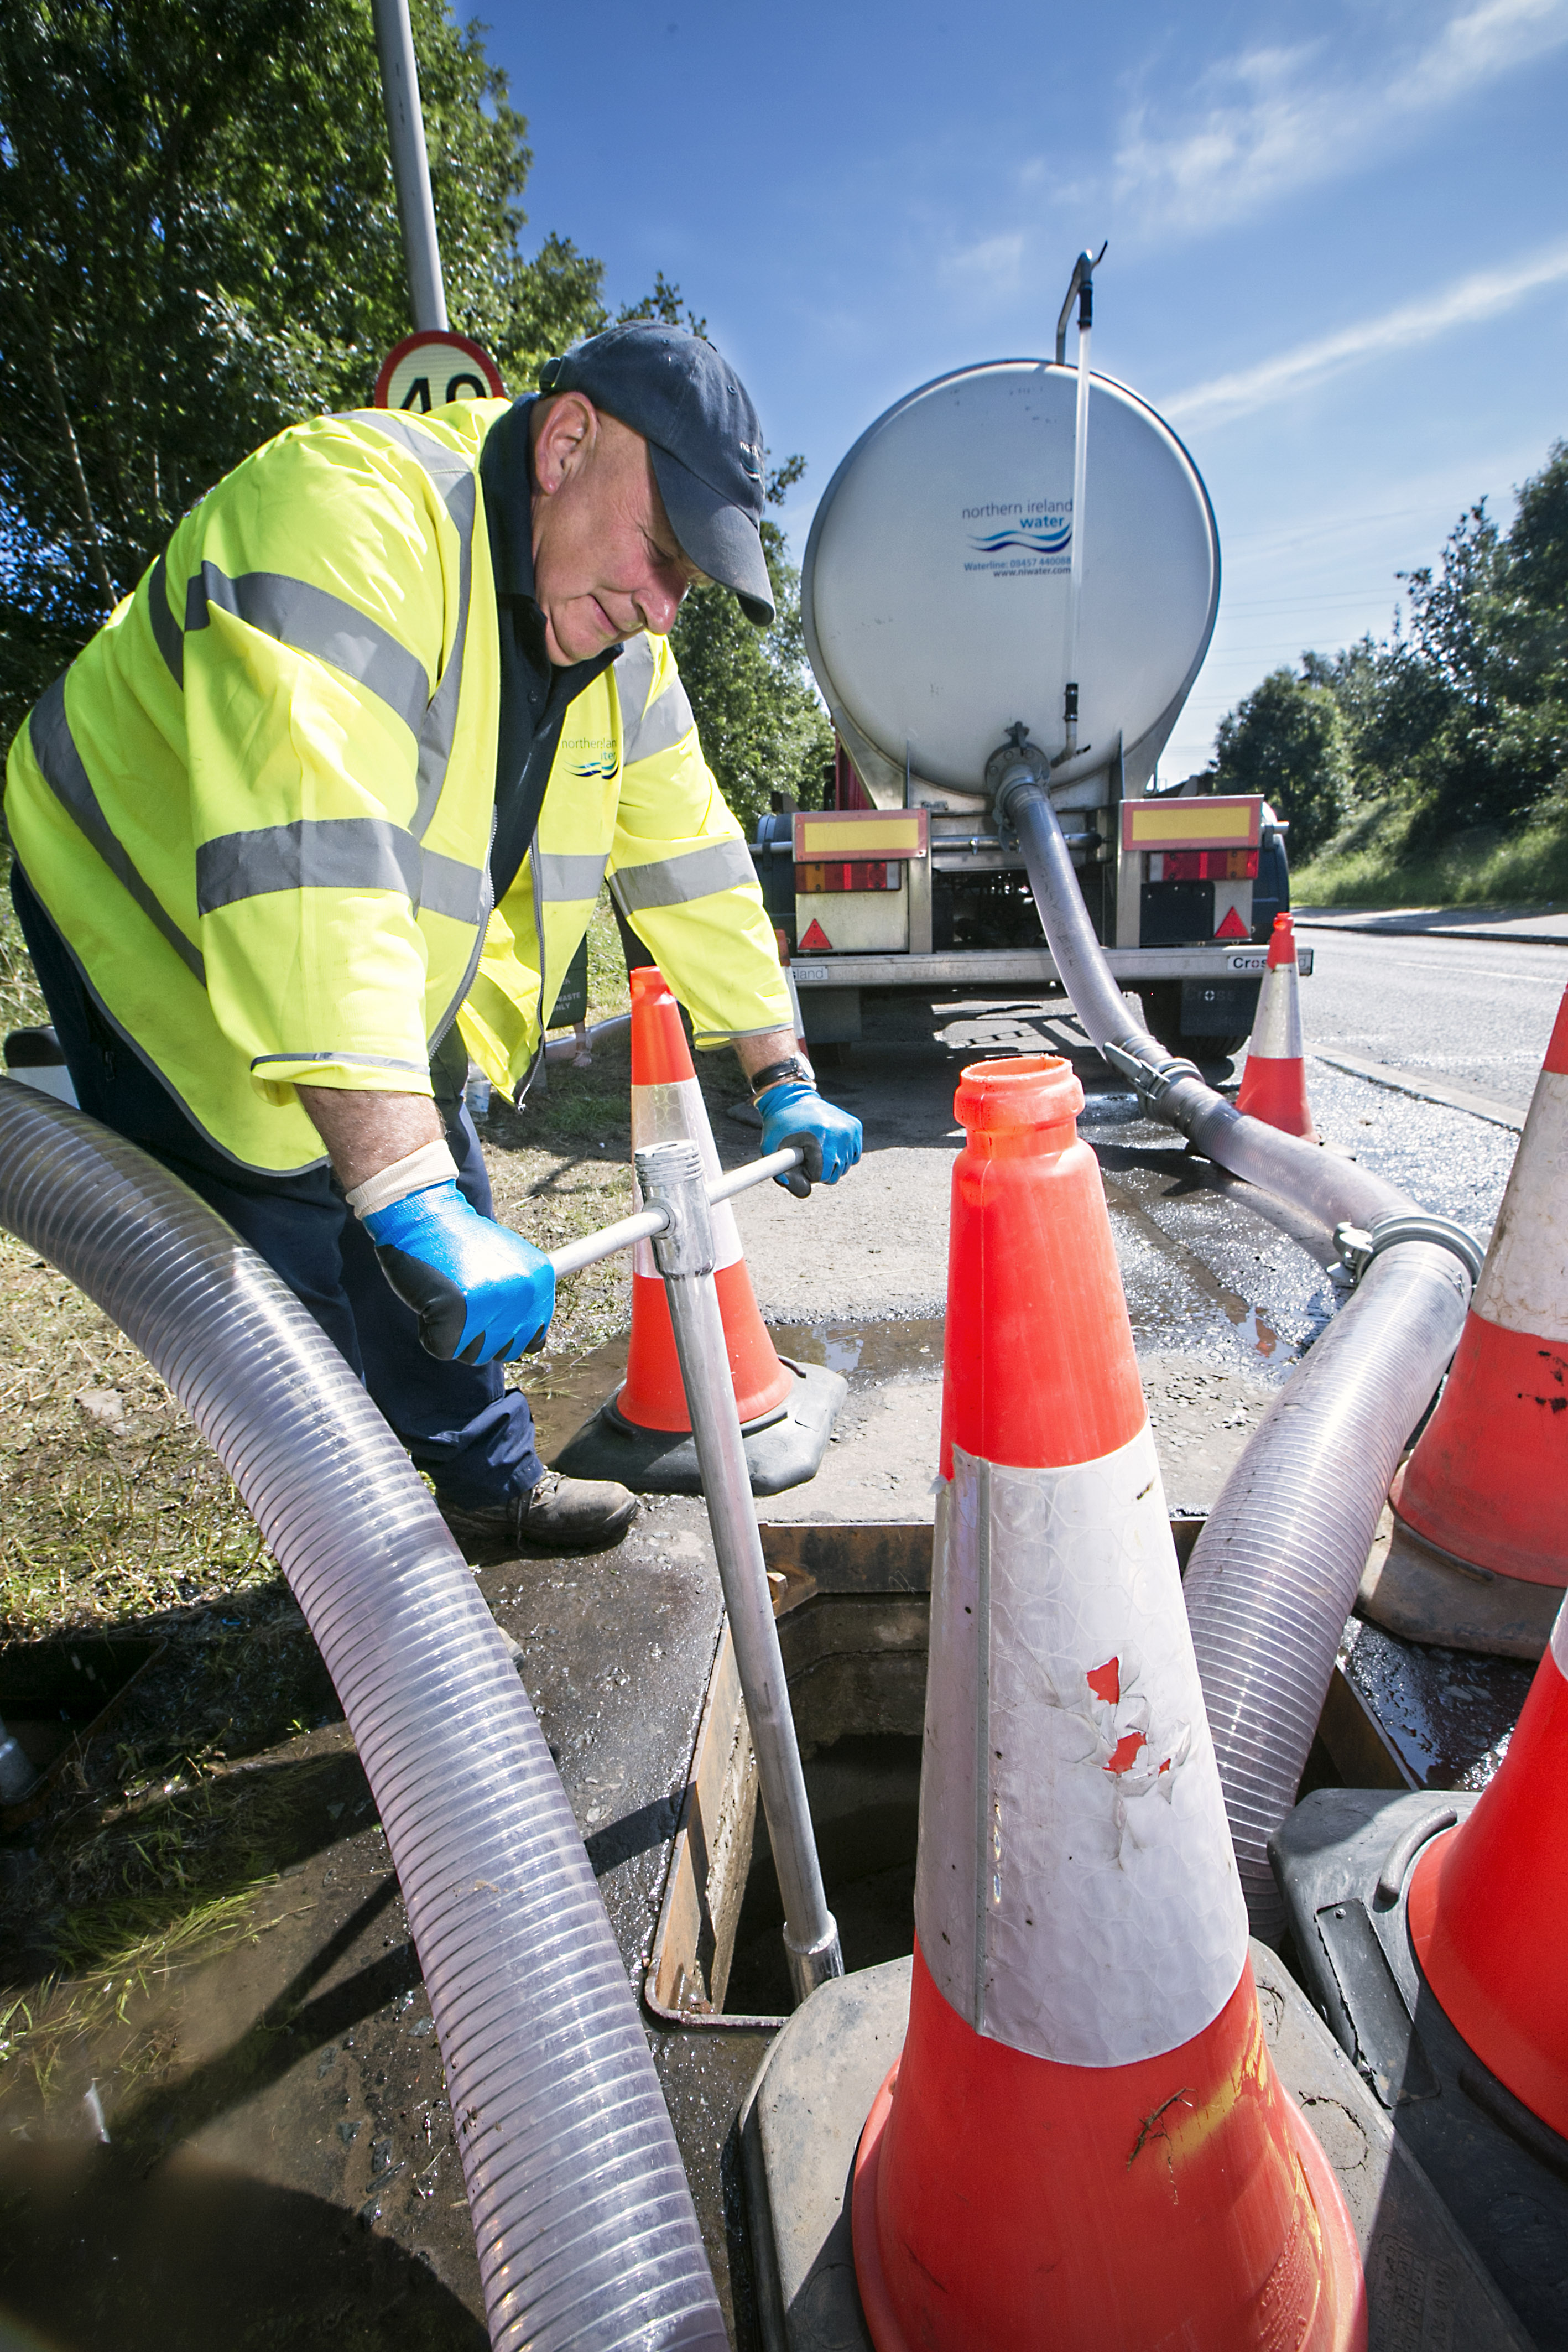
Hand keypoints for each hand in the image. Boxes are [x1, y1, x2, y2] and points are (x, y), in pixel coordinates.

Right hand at [364, 1182, 554, 1363]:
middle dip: (478, 1337)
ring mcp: (490, 1306)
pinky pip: (443, 1349)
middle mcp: (521, 1295)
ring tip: (447, 1297)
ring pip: (474, 1356)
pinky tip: (430, 1301)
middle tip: (461, 1301)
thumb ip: (522, 1298)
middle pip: (502, 1352)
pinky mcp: (455, 1315)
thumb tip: (533, 1343)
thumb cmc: (458, 1240)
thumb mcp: (507, 1261)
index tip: (485, 1312)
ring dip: (454, 1335)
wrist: (422, 1214)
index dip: (503, 1333)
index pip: (533, 1340)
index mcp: (539, 1282)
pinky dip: (429, 1333)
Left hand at [758, 1082, 862, 1197]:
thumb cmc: (780, 1126)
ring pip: (845, 1166)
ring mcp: (850, 1129)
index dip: (807, 1173)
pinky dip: (842, 1155)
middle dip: (820, 1171)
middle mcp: (840, 1133)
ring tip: (817, 1148)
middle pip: (835, 1174)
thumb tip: (804, 1192)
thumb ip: (782, 1175)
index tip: (799, 1160)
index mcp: (820, 1138)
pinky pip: (854, 1156)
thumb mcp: (771, 1148)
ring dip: (831, 1164)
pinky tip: (829, 1146)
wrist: (793, 1097)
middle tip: (808, 1156)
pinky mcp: (856, 1127)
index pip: (821, 1176)